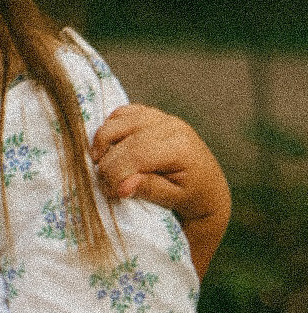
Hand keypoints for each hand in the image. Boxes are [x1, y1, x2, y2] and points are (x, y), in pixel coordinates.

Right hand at [92, 103, 231, 273]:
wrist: (210, 186)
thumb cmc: (194, 196)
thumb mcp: (176, 199)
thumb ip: (150, 190)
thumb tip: (123, 185)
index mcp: (179, 148)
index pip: (136, 155)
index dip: (116, 174)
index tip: (111, 193)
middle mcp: (170, 126)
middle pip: (124, 138)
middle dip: (108, 165)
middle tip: (106, 187)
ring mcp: (161, 117)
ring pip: (119, 120)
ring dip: (103, 143)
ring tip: (102, 165)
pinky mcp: (153, 115)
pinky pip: (123, 112)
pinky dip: (110, 127)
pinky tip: (109, 147)